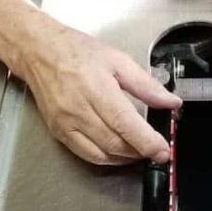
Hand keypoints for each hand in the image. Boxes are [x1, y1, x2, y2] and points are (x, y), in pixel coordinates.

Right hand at [18, 22, 180, 165]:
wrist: (39, 52)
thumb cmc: (78, 52)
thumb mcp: (118, 59)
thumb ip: (146, 84)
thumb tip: (171, 102)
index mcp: (96, 89)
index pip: (126, 124)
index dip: (147, 142)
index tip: (164, 150)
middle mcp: (79, 110)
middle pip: (115, 144)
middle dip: (140, 152)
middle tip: (157, 151)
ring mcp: (66, 124)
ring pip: (101, 154)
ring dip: (125, 158)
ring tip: (141, 151)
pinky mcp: (58, 132)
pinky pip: (86, 154)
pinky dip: (106, 158)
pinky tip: (119, 151)